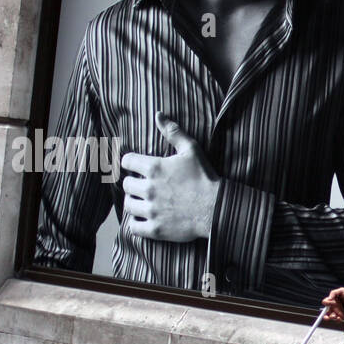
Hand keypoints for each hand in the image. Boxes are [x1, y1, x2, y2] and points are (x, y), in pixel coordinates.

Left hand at [121, 111, 220, 241]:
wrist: (217, 208)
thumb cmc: (205, 178)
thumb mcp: (191, 150)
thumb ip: (173, 132)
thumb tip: (158, 114)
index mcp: (154, 168)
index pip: (126, 162)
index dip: (130, 163)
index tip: (136, 167)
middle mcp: (148, 189)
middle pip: (125, 185)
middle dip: (132, 184)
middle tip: (143, 186)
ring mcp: (151, 210)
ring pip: (128, 205)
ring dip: (133, 203)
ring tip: (143, 202)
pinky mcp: (156, 229)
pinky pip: (133, 227)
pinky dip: (136, 223)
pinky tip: (144, 219)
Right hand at [323, 287, 343, 321]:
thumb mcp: (341, 290)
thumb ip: (334, 293)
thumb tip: (329, 298)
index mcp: (331, 301)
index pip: (325, 302)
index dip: (326, 303)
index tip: (331, 302)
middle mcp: (333, 307)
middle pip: (325, 313)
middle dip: (324, 316)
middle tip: (326, 317)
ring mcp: (337, 312)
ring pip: (331, 317)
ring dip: (332, 317)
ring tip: (334, 316)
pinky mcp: (342, 316)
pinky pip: (338, 320)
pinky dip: (338, 320)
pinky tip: (339, 318)